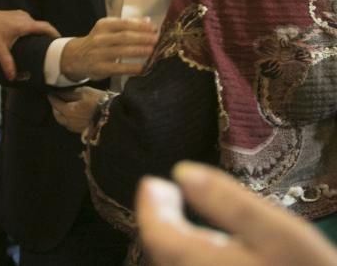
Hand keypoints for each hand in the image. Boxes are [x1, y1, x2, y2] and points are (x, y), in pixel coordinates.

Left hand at [0, 10, 59, 80]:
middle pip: (42, 27)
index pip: (46, 27)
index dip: (55, 34)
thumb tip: (13, 77)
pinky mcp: (15, 15)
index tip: (62, 43)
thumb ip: (7, 63)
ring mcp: (20, 14)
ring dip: (40, 33)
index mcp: (24, 24)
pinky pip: (29, 22)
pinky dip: (33, 30)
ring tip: (44, 46)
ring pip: (35, 25)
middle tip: (53, 49)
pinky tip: (31, 40)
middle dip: (48, 36)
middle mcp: (24, 17)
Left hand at [47, 87, 107, 133]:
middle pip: (57, 115)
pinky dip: (68, 120)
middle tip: (56, 101)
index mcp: (68, 111)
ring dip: (61, 115)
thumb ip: (69, 94)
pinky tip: (72, 116)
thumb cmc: (99, 101)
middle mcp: (69, 121)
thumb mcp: (84, 92)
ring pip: (63, 122)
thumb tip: (59, 94)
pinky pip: (71, 126)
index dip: (52, 98)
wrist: (114, 116)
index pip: (55, 104)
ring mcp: (76, 128)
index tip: (51, 94)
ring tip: (63, 109)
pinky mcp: (82, 132)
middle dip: (55, 108)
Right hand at [60, 17, 157, 80]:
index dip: (140, 26)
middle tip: (157, 40)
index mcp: (104, 26)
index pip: (124, 24)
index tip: (154, 28)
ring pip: (121, 51)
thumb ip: (128, 25)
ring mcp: (99, 53)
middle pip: (124, 37)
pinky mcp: (100, 68)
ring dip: (138, 51)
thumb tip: (149, 21)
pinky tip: (143, 68)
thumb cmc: (98, 41)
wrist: (75, 57)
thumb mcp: (109, 29)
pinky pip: (118, 68)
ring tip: (152, 51)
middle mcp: (100, 38)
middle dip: (142, 38)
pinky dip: (131, 68)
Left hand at [136, 162, 336, 265]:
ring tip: (176, 215)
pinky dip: (189, 259)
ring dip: (172, 242)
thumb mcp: (278, 231)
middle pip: (164, 255)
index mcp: (202, 264)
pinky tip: (206, 248)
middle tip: (162, 193)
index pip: (156, 235)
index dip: (149, 207)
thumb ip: (227, 201)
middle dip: (158, 222)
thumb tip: (181, 172)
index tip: (153, 182)